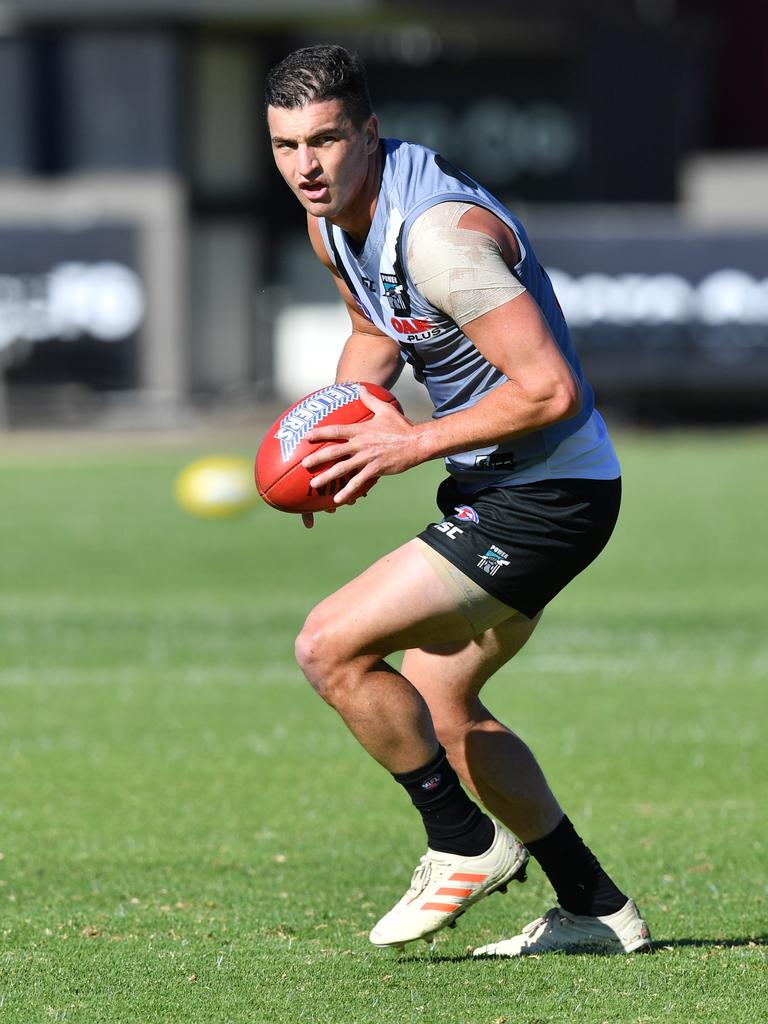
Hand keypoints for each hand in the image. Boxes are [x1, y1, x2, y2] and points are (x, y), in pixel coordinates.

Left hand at [301, 386, 420, 504]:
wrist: (416, 443)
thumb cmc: (401, 426)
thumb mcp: (385, 409)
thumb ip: (370, 399)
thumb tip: (360, 388)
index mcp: (361, 430)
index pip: (335, 431)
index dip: (320, 433)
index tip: (306, 437)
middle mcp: (360, 444)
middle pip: (334, 452)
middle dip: (317, 458)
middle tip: (304, 464)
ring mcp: (367, 458)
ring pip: (342, 469)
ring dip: (327, 477)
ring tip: (314, 485)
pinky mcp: (375, 470)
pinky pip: (358, 482)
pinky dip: (347, 491)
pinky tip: (337, 500)